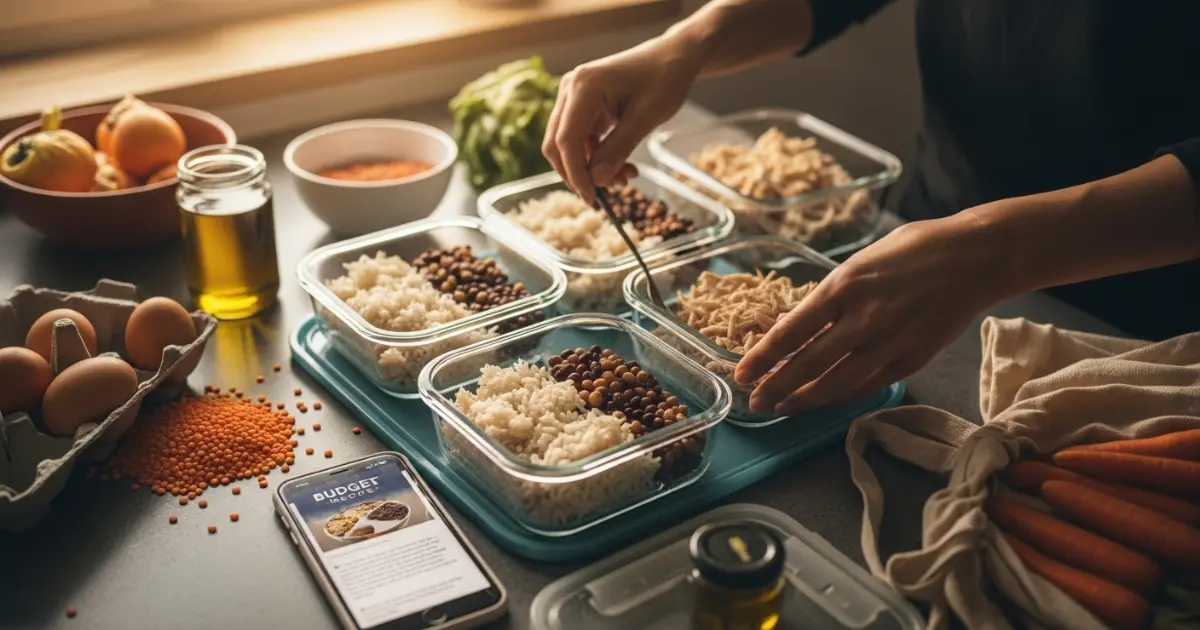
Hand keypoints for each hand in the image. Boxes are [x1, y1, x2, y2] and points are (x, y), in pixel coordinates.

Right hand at [543, 37, 701, 205]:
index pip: (566, 139)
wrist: (673, 57)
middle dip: (581, 173)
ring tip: (626, 178)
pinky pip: (581, 140)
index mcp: (583, 86)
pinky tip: (623, 166)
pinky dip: (598, 157)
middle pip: (558, 144)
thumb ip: (619, 149)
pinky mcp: (582, 107)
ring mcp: (573, 98)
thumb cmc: (664, 78)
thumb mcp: (646, 117)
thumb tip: (597, 181)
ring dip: (592, 168)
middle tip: (608, 194)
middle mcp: (570, 90)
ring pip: (569, 146)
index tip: (592, 198)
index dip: (575, 173)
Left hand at [733, 212, 1015, 414]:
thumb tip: (799, 325)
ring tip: (781, 408)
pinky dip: (840, 397)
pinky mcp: (911, 360)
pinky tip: (822, 401)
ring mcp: (888, 343)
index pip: (790, 332)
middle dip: (775, 387)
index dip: (762, 357)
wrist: (976, 257)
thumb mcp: (861, 262)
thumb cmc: (915, 249)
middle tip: (753, 403)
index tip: (742, 374)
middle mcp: (862, 318)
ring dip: (803, 399)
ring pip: (835, 383)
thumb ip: (832, 296)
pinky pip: (866, 386)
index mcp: (843, 286)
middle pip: (807, 364)